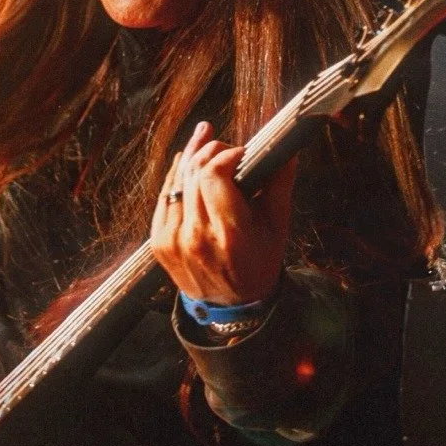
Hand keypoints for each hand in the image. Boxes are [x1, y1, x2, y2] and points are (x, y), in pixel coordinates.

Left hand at [150, 121, 295, 305]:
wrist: (232, 307)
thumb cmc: (259, 263)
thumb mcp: (277, 228)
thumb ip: (279, 186)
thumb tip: (286, 150)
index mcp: (229, 235)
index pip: (215, 174)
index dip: (228, 154)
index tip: (242, 152)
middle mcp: (196, 237)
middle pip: (194, 172)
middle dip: (212, 151)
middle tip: (227, 147)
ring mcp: (173, 241)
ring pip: (176, 180)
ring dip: (192, 157)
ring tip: (205, 138)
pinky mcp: (158, 242)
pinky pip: (164, 197)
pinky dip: (176, 177)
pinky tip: (187, 164)